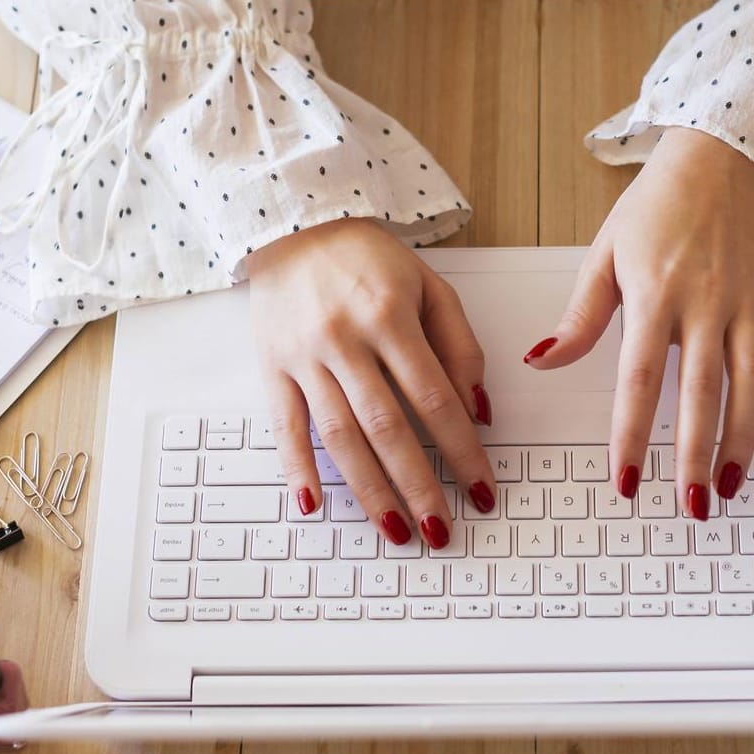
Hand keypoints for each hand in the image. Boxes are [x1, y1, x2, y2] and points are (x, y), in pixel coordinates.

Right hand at [248, 218, 496, 548]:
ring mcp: (305, 356)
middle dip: (419, 485)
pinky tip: (314, 505)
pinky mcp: (272, 366)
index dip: (462, 449)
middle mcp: (346, 339)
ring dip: (369, 490)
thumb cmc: (369, 259)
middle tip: (441, 530)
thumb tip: (478, 412)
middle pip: (388, 427)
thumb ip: (460, 348)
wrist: (296, 224)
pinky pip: (285, 426)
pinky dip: (297, 469)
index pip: (435, 398)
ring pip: (340, 436)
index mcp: (391, 316)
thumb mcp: (431, 287)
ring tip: (395, 529)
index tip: (481, 488)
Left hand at [525, 127, 753, 520]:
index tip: (626, 480)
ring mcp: (747, 305)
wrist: (719, 158)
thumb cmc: (656, 207)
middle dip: (695, 455)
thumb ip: (580, 317)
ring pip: (750, 385)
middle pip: (701, 393)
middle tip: (691, 505)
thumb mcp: (605, 255)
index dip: (631, 434)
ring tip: (729, 486)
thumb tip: (541, 361)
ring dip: (742, 442)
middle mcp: (706, 304)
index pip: (640, 379)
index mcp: (656, 294)